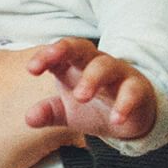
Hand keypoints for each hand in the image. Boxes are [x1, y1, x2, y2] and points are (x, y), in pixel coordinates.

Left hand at [25, 38, 157, 140]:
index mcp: (74, 65)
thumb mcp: (67, 112)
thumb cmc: (94, 106)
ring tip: (81, 97)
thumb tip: (29, 118)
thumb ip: (49, 112)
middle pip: (81, 47)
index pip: (58, 53)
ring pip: (105, 66)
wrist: (132, 117)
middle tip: (50, 66)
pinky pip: (132, 91)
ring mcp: (118, 73)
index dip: (45, 56)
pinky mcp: (138, 88)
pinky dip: (124, 104)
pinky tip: (116, 120)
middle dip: (64, 51)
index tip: (31, 69)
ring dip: (92, 79)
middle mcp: (95, 63)